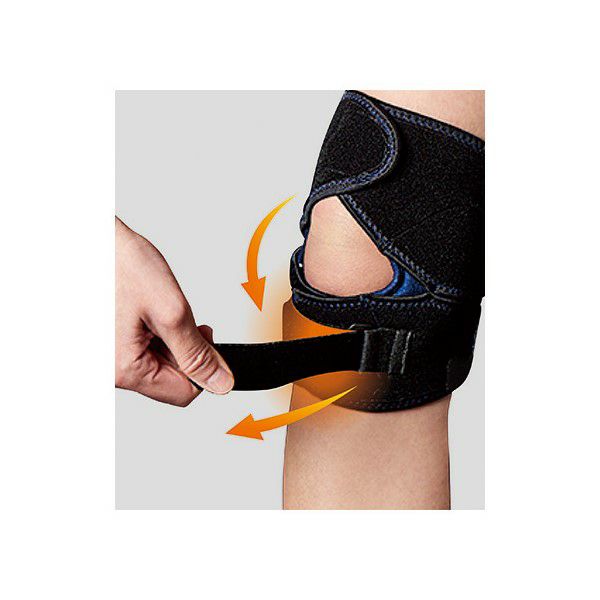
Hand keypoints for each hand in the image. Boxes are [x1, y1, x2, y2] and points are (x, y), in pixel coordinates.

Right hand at [115, 217, 233, 404]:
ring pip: (159, 366)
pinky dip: (156, 334)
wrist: (92, 241)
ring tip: (160, 310)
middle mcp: (110, 371)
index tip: (205, 338)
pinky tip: (150, 312)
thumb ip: (198, 353)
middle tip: (183, 317)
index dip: (204, 367)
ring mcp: (108, 359)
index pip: (184, 394)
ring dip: (170, 341)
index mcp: (124, 370)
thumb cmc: (121, 266)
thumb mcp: (172, 311)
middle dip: (185, 350)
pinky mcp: (109, 346)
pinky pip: (143, 353)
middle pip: (171, 381)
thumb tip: (221, 383)